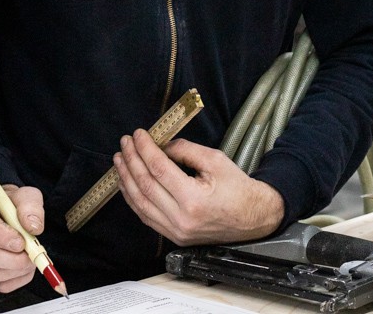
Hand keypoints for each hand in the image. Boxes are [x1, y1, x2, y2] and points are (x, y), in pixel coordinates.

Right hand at [0, 186, 44, 292]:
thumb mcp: (26, 195)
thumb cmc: (13, 204)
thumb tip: (32, 227)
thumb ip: (31, 206)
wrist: (6, 214)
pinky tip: (23, 267)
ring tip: (30, 259)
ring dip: (17, 270)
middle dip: (15, 259)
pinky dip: (15, 279)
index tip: (22, 241)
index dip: (4, 237)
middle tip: (33, 255)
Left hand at [113, 131, 284, 244]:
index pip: (159, 169)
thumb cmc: (236, 187)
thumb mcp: (214, 160)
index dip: (145, 149)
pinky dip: (132, 198)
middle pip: (145, 185)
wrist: (253, 219)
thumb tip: (160, 145)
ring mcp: (176, 232)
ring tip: (119, 160)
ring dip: (126, 179)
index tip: (138, 134)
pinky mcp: (174, 237)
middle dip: (131, 161)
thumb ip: (184, 150)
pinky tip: (126, 182)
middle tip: (125, 142)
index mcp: (193, 199)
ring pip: (140, 203)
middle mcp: (181, 219)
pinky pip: (146, 216)